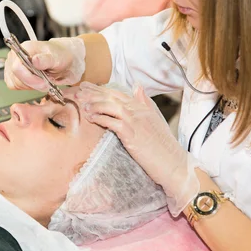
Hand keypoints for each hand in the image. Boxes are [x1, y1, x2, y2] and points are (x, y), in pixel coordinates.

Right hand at [4, 37, 85, 90]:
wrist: (60, 60)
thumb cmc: (58, 56)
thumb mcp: (56, 58)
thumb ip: (46, 60)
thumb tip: (35, 60)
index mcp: (24, 48)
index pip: (17, 67)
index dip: (29, 78)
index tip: (43, 83)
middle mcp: (15, 55)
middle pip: (16, 77)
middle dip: (33, 83)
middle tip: (47, 83)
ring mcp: (11, 65)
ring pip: (16, 83)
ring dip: (31, 85)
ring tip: (43, 80)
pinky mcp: (12, 74)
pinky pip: (14, 86)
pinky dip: (26, 87)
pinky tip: (36, 82)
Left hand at [76, 82, 199, 215]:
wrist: (173, 163)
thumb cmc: (163, 146)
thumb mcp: (155, 120)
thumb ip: (145, 103)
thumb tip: (137, 86)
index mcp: (143, 106)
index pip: (118, 93)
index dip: (101, 89)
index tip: (87, 86)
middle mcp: (139, 110)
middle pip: (112, 97)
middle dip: (93, 93)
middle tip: (77, 91)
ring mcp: (136, 121)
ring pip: (111, 106)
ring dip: (94, 104)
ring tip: (81, 104)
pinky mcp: (132, 134)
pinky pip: (112, 122)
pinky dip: (100, 118)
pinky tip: (90, 117)